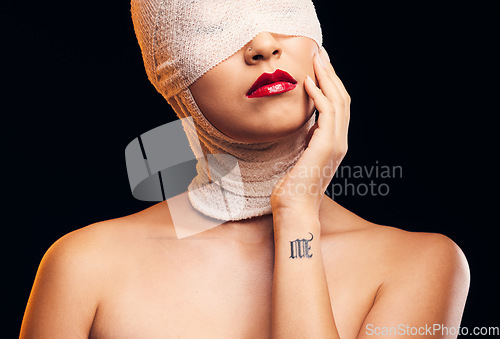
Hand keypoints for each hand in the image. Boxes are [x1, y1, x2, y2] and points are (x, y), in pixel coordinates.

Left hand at [271, 46, 349, 217]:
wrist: (295, 209)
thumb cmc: (293, 187)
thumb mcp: (301, 157)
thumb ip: (306, 141)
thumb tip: (303, 127)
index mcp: (334, 144)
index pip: (338, 107)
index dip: (331, 85)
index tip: (320, 68)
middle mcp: (340, 142)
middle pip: (342, 100)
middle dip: (332, 76)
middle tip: (321, 56)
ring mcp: (336, 144)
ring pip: (339, 102)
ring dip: (328, 79)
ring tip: (317, 61)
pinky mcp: (327, 146)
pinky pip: (327, 113)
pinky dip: (319, 95)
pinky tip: (309, 82)